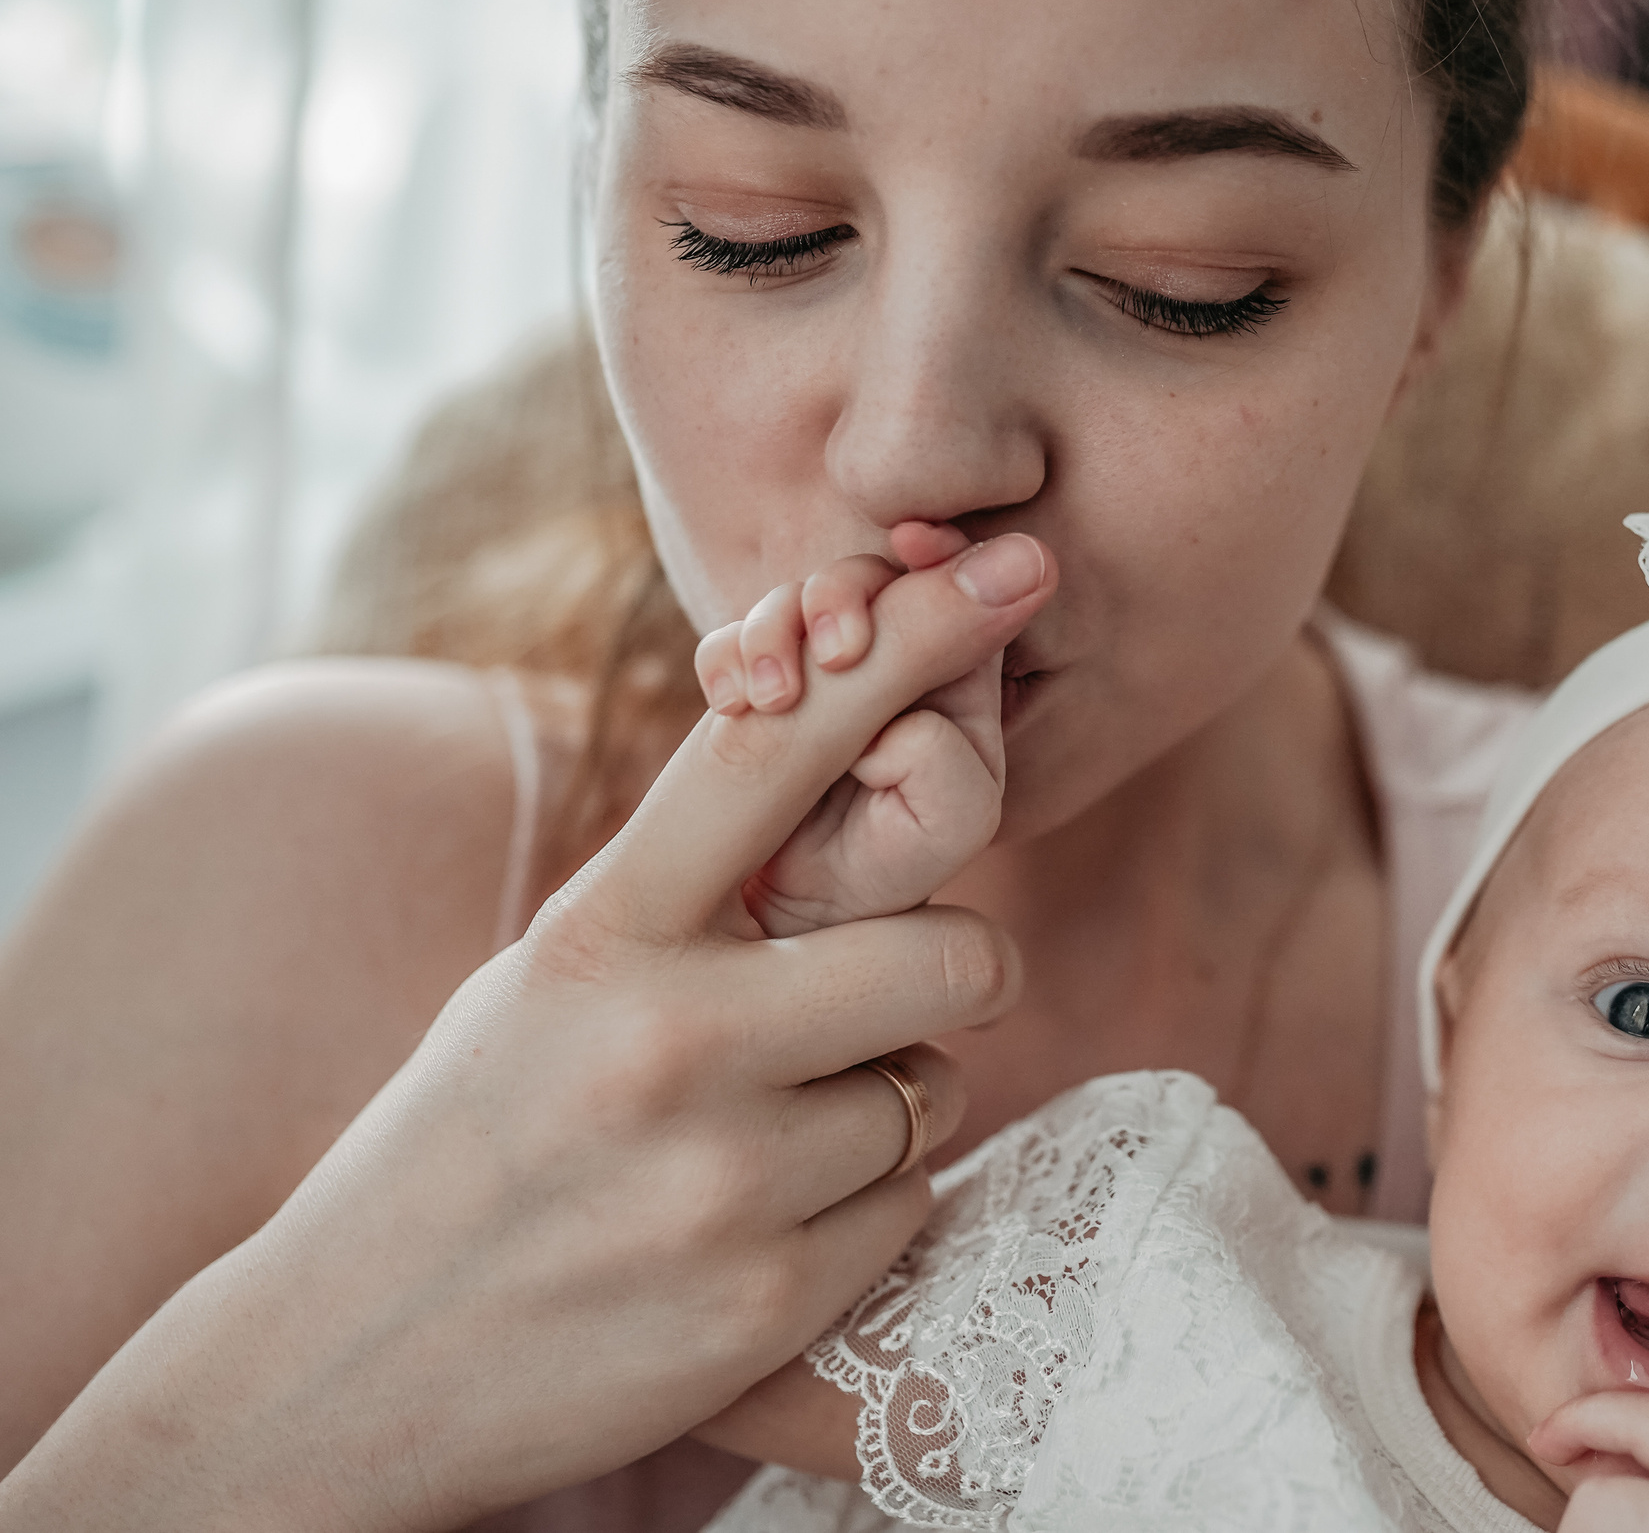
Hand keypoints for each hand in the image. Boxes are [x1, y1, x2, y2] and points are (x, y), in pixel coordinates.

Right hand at [0, 535, 1055, 1531]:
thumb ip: (694, 897)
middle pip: (955, 948)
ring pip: (934, 1089)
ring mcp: (720, 1179)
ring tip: (755, 1138)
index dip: (914, 646)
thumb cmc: (469, 1142)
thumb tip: (865, 787)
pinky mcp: (766, 1301)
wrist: (336, 1373)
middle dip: (954, 969)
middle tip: (885, 999)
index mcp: (600, 931)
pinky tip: (745, 1230)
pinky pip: (911, 1205)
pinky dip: (859, 1212)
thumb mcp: (547, 981)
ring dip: (882, 1104)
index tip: (1019, 569)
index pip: (778, 751)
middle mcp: (666, 1040)